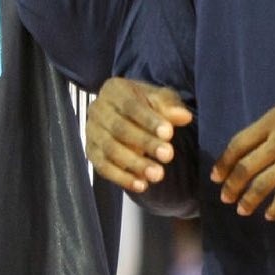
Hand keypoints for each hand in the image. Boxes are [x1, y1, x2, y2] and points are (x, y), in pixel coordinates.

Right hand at [86, 78, 192, 192]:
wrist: (125, 113)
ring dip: (135, 164)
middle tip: (168, 155)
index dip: (149, 120)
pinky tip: (142, 185)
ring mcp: (92, 132)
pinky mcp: (91, 152)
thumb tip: (183, 116)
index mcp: (114, 89)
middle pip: (120, 129)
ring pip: (110, 150)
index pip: (131, 105)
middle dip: (145, 143)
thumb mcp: (160, 98)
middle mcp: (98, 109)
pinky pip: (103, 167)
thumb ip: (170, 106)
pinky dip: (122, 178)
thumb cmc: (145, 103)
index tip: (169, 133)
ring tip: (158, 175)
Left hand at [211, 91, 274, 220]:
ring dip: (248, 200)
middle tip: (225, 198)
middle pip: (246, 167)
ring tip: (242, 210)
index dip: (224, 163)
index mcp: (274, 120)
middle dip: (231, 185)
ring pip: (262, 184)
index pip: (238, 144)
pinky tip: (270, 215)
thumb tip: (256, 144)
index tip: (216, 176)